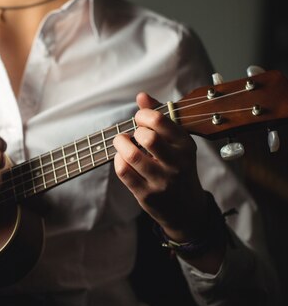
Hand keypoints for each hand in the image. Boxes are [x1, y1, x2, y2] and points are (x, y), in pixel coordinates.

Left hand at [113, 92, 209, 241]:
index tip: (140, 118)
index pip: (161, 121)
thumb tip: (141, 96)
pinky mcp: (146, 195)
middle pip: (147, 138)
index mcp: (186, 146)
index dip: (143, 115)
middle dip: (134, 130)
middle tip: (132, 133)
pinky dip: (118, 160)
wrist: (186, 210)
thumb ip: (160, 116)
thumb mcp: (177, 143)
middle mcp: (176, 164)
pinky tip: (122, 158)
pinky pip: (124, 172)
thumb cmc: (179, 167)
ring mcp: (161, 181)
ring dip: (121, 144)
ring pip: (132, 156)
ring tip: (122, 142)